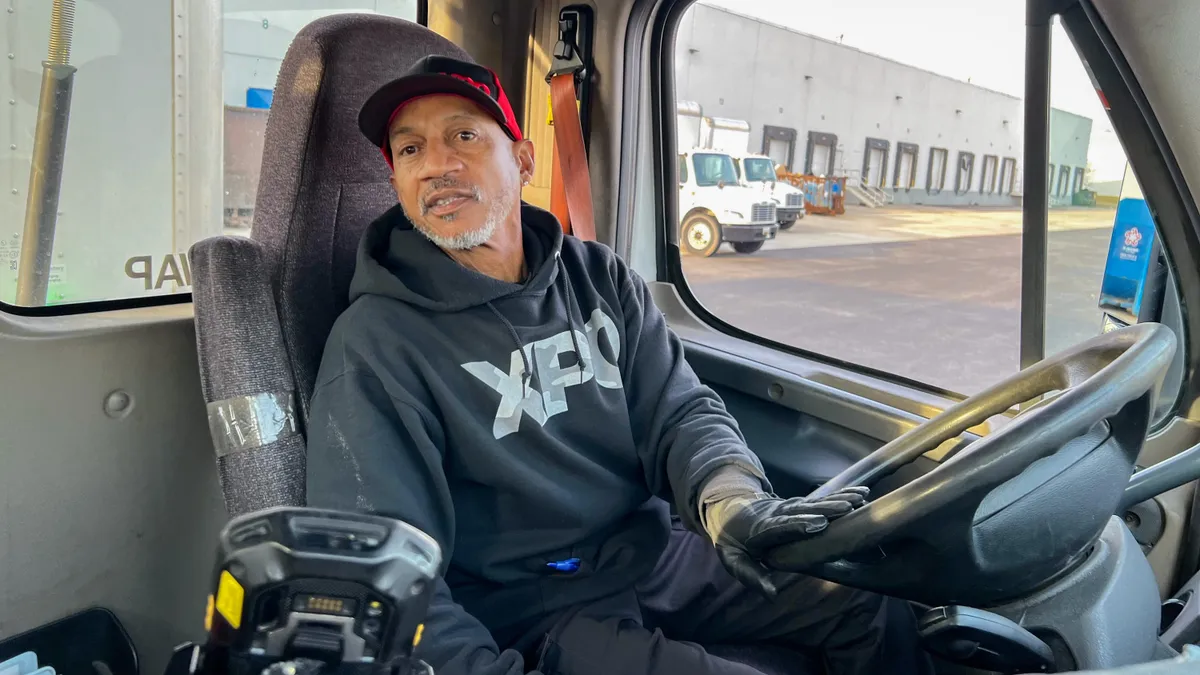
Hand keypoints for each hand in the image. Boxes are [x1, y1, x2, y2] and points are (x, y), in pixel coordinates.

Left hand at [702, 486, 868, 597]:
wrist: (728, 509)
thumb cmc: (732, 541)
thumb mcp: (732, 560)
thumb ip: (751, 576)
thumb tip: (772, 594)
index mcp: (760, 529)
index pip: (780, 527)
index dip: (798, 525)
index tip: (818, 525)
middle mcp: (777, 513)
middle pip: (802, 511)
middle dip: (824, 509)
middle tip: (846, 508)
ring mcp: (788, 506)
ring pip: (814, 503)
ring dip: (836, 500)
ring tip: (858, 499)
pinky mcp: (799, 504)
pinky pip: (820, 499)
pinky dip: (840, 495)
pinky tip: (860, 494)